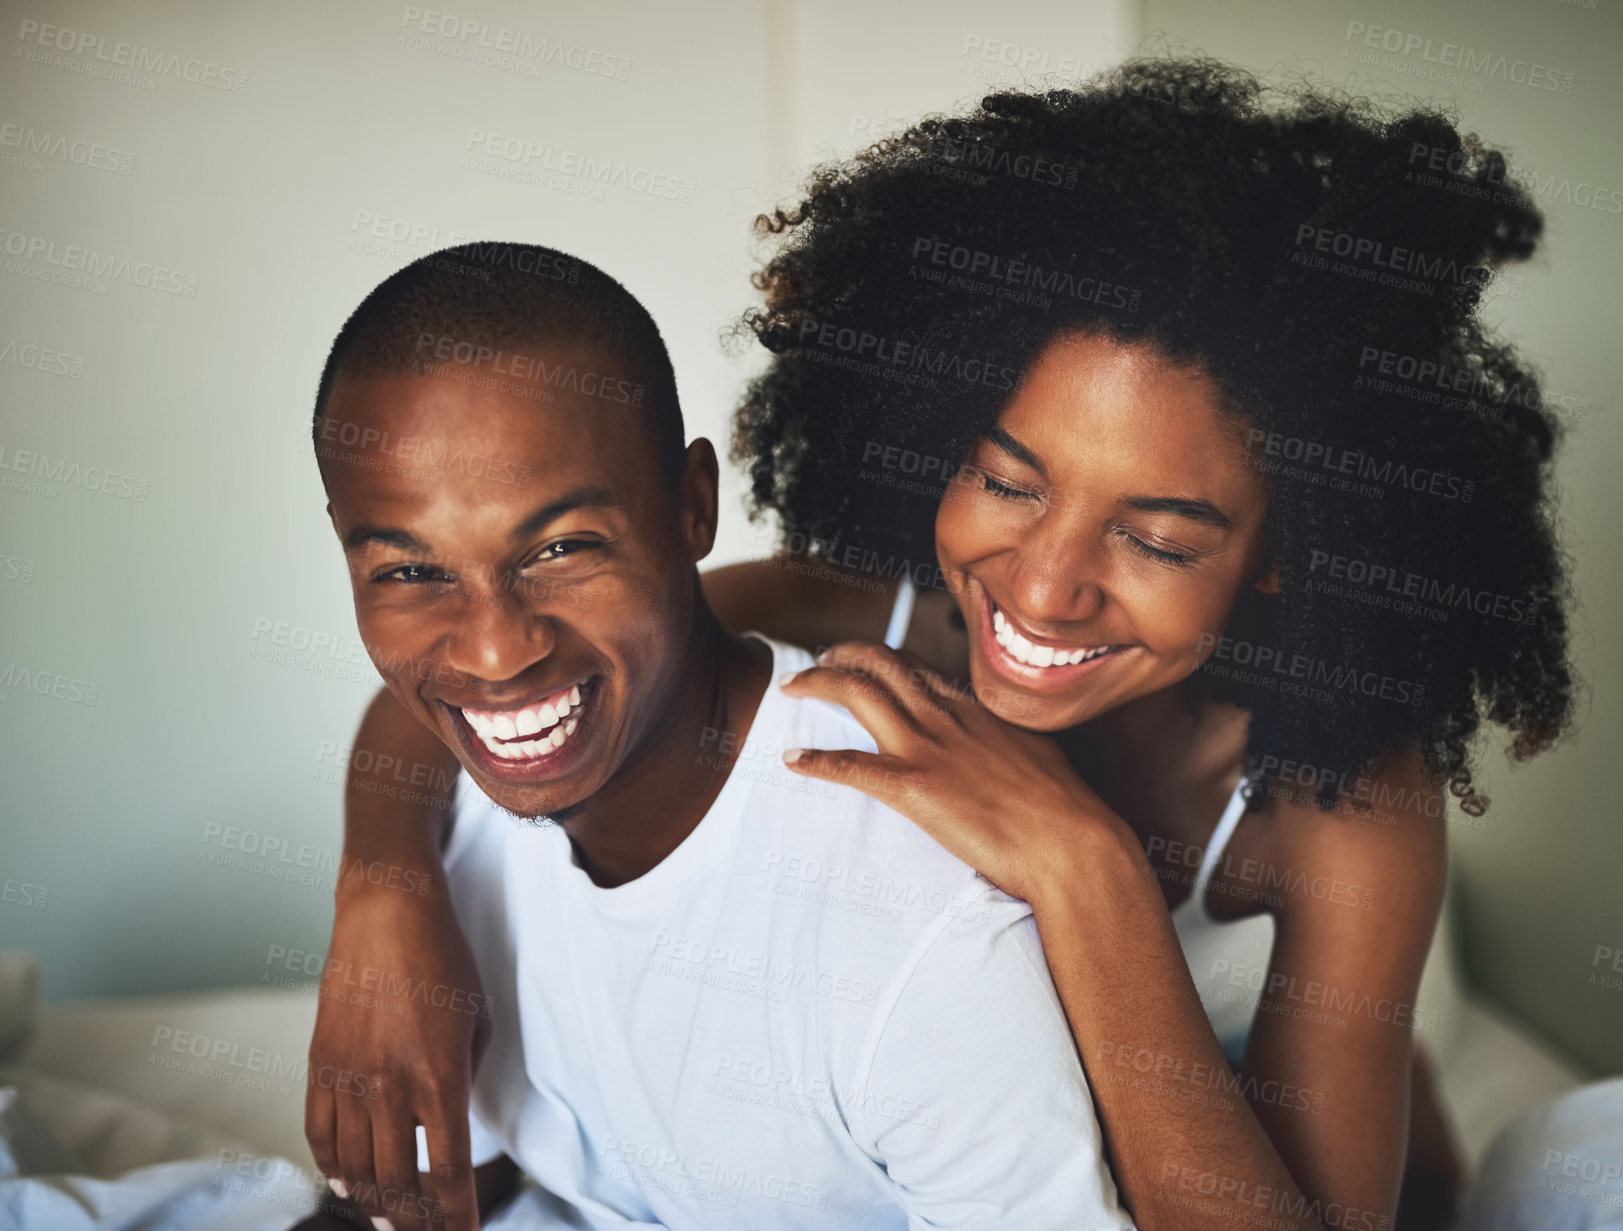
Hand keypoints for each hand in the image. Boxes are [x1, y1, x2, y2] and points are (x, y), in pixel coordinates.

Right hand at [305, 875, 488, 1230]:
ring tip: (388, 1220)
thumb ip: (465, 1077)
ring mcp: (348, 1078)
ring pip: (353, 1166)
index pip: (448, 1172)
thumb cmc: (445, 959)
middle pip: (397, 1181)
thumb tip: (452, 1120)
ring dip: (372, 1202)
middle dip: (414, 1220)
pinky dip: (330, 1167)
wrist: (388, 913)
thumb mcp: (478, 1020)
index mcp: (440, 1079)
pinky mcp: (319, 1064)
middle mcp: (390, 1087)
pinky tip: (345, 1182)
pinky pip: (318, 1134)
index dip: (457, 1216)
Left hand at [778, 642, 1116, 904]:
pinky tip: (793, 761)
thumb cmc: (1064, 809)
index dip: (883, 658)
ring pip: (861, 696)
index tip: (862, 659)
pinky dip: (817, 761)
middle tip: (818, 660)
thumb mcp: (1034, 751)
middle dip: (842, 655)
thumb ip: (1002, 738)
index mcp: (976, 709)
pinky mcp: (915, 789)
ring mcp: (929, 750)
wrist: (1072, 845)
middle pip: (882, 665)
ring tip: (794, 686)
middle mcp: (948, 718)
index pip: (918, 666)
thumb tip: (995, 740)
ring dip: (820, 684)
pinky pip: (852, 767)